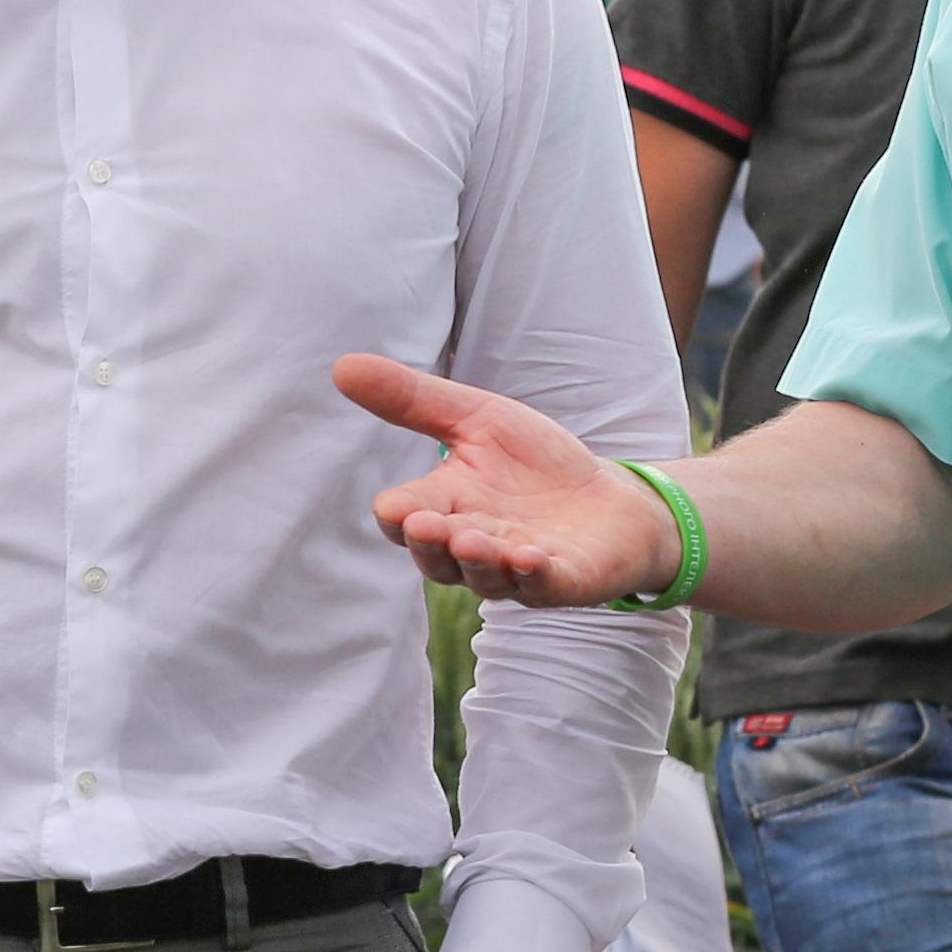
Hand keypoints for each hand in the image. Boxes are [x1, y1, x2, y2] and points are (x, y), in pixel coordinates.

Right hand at [334, 353, 678, 607]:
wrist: (611, 500)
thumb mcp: (477, 418)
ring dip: (477, 558)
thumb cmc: (536, 464)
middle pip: (436, 557)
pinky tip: (530, 557)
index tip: (393, 507)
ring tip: (471, 538)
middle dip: (431, 543)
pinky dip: (532, 575)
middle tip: (426, 524)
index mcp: (446, 505)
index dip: (398, 516)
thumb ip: (413, 400)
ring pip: (484, 577)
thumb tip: (339, 365)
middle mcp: (473, 544)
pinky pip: (540, 587)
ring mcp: (514, 570)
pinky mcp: (560, 582)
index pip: (406, 517)